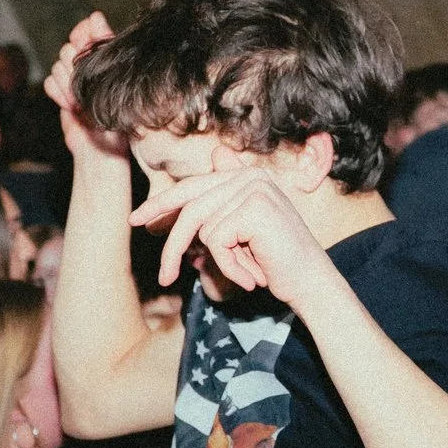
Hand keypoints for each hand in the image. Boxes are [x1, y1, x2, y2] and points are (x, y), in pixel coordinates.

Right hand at [44, 12, 127, 168]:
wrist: (104, 149)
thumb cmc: (120, 116)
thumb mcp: (115, 77)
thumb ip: (105, 45)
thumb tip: (95, 16)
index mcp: (105, 60)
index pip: (86, 33)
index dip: (83, 34)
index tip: (85, 38)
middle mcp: (88, 67)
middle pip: (69, 49)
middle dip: (75, 65)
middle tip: (85, 83)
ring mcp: (73, 80)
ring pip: (58, 65)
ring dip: (68, 84)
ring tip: (81, 102)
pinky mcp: (61, 93)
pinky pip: (49, 82)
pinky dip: (59, 93)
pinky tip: (72, 106)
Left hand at [129, 163, 337, 305]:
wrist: (311, 284)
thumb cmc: (276, 262)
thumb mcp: (241, 234)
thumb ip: (219, 207)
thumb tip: (208, 164)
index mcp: (248, 175)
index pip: (193, 187)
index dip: (163, 204)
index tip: (137, 220)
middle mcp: (251, 176)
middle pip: (191, 205)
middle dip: (172, 241)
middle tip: (163, 276)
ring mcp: (253, 189)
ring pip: (202, 228)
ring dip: (219, 262)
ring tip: (243, 276)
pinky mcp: (254, 208)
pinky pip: (216, 242)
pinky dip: (230, 267)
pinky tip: (253, 276)